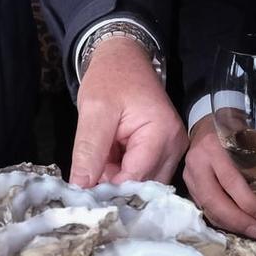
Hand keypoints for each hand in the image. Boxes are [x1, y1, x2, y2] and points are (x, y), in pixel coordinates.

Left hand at [68, 36, 184, 187]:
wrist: (123, 57)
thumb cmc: (110, 78)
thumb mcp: (94, 110)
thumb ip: (88, 152)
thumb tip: (80, 189)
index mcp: (162, 134)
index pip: (137, 178)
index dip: (109, 192)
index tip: (83, 198)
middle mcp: (174, 146)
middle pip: (143, 185)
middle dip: (113, 186)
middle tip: (85, 180)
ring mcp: (172, 150)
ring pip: (142, 182)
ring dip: (116, 179)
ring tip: (97, 163)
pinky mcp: (164, 151)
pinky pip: (142, 173)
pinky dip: (121, 171)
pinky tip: (108, 160)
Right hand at [181, 117, 255, 239]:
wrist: (205, 124)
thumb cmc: (230, 131)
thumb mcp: (247, 142)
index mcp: (213, 148)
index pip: (230, 181)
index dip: (248, 201)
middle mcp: (197, 164)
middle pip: (215, 201)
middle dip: (239, 221)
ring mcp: (189, 177)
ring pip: (208, 209)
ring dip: (232, 226)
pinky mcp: (188, 187)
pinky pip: (206, 209)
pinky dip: (223, 221)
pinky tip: (239, 227)